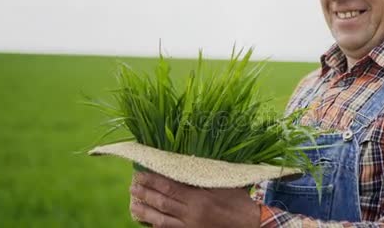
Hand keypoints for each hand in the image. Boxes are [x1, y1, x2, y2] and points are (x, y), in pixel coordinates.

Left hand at [129, 172, 260, 227]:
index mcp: (199, 198)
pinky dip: (158, 226)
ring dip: (146, 212)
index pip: (169, 187)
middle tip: (133, 186)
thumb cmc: (239, 201)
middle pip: (162, 203)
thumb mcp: (224, 184)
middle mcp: (192, 213)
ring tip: (134, 204)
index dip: (153, 180)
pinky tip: (149, 222)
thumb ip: (206, 175)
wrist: (250, 224)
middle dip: (145, 194)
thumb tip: (189, 162)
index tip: (141, 173)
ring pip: (161, 220)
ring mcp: (190, 226)